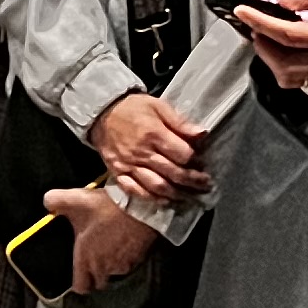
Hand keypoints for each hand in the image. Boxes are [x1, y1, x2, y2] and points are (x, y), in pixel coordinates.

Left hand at [42, 183, 159, 293]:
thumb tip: (47, 203)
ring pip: (115, 272)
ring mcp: (123, 265)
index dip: (79, 283)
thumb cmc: (105, 207)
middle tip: (94, 256)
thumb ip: (54, 201)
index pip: (81, 287)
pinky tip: (125, 241)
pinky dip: (127, 256)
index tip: (79, 274)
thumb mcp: (74, 199)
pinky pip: (130, 263)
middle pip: (99, 281)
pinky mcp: (139, 259)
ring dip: (112, 264)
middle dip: (96, 273)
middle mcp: (104, 268)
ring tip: (110, 245)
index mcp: (86, 259)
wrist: (139, 206)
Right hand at [87, 92, 208, 203]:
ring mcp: (129, 165)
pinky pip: (136, 191)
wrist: (101, 112)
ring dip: (177, 195)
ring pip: (157, 186)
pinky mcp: (118, 173)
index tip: (204, 165)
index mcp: (153, 133)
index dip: (197, 162)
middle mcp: (142, 152)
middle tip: (206, 186)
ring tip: (190, 197)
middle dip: (193, 182)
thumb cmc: (133, 108)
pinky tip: (165, 201)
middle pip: (173, 173)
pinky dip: (152, 199)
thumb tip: (202, 134)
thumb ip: (180, 122)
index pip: (182, 155)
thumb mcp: (158, 106)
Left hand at [238, 0, 307, 85]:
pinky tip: (284, 46)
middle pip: (285, 64)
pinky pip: (304, 78)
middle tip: (253, 22)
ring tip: (266, 34)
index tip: (243, 11)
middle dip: (262, 44)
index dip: (261, 23)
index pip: (289, 35)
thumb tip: (283, 0)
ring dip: (272, 58)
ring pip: (292, 77)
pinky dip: (287, 65)